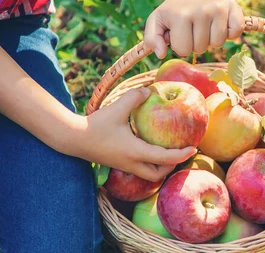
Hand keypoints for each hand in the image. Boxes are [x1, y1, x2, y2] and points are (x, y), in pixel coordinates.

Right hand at [71, 88, 196, 181]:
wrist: (72, 138)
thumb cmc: (95, 124)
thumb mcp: (117, 108)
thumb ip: (135, 97)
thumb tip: (150, 89)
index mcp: (135, 152)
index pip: (164, 158)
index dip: (181, 155)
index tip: (193, 148)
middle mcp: (131, 163)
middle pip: (157, 174)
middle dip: (171, 166)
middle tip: (179, 152)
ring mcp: (123, 165)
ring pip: (147, 174)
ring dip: (159, 166)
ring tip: (167, 151)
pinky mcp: (117, 163)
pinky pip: (138, 168)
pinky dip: (148, 163)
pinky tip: (149, 148)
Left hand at [144, 0, 243, 57]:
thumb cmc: (173, 11)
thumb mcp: (156, 21)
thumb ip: (151, 39)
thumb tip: (160, 54)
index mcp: (181, 16)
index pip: (184, 50)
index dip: (181, 46)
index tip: (180, 34)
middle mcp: (201, 11)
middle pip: (201, 49)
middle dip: (195, 44)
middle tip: (193, 30)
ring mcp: (218, 9)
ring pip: (218, 44)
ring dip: (211, 40)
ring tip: (205, 27)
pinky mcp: (233, 7)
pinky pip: (236, 33)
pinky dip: (230, 33)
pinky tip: (220, 25)